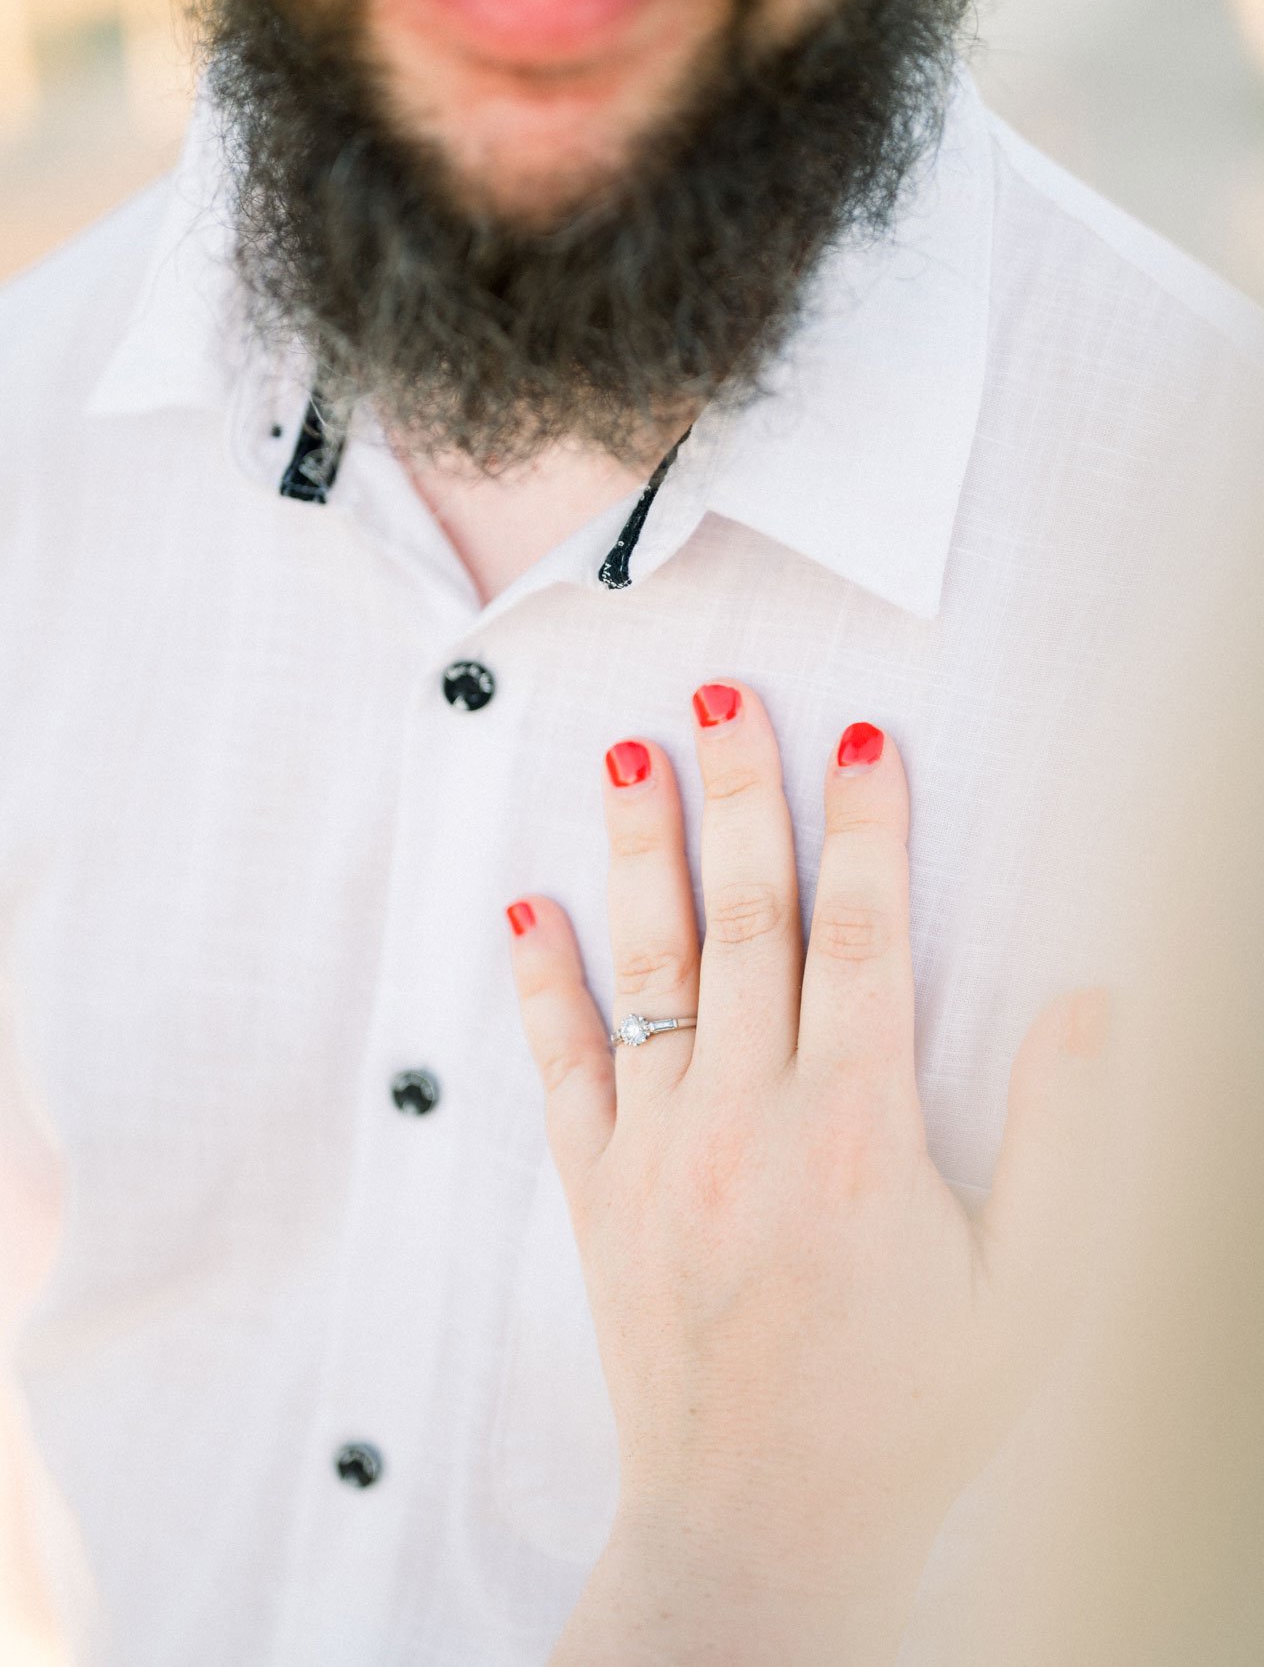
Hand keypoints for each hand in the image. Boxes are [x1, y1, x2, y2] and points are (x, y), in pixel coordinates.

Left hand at [506, 682, 1110, 1663]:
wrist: (766, 1528)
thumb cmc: (914, 1413)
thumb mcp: (1033, 1290)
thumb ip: (1068, 1138)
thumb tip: (1095, 1001)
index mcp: (859, 1133)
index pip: (862, 938)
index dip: (866, 830)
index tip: (864, 742)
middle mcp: (747, 1122)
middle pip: (747, 920)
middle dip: (744, 795)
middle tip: (726, 697)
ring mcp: (658, 1154)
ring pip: (649, 970)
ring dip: (640, 854)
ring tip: (628, 757)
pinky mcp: (597, 1196)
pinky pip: (562, 1069)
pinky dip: (542, 986)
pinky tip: (527, 910)